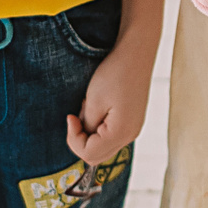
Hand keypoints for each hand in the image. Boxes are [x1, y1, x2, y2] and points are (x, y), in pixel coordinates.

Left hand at [66, 36, 151, 164]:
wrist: (136, 52)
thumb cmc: (114, 73)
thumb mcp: (93, 102)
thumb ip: (86, 127)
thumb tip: (85, 136)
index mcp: (121, 133)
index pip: (88, 154)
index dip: (73, 139)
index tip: (71, 116)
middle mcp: (130, 135)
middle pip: (96, 156)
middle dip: (80, 140)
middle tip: (78, 116)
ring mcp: (133, 128)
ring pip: (103, 146)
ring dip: (89, 133)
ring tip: (89, 107)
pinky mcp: (132, 120)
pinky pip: (110, 135)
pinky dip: (99, 128)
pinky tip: (98, 107)